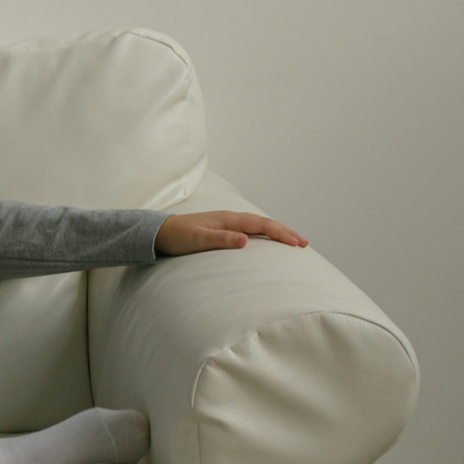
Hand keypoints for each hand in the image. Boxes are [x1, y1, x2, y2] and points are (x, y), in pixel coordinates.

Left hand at [157, 210, 307, 255]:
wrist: (160, 232)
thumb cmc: (177, 237)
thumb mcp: (197, 240)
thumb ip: (220, 239)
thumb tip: (245, 240)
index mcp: (228, 219)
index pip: (261, 225)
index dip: (281, 233)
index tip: (297, 243)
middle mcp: (231, 219)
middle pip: (264, 223)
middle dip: (285, 232)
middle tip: (304, 244)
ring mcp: (228, 224)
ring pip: (259, 227)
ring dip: (277, 233)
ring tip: (293, 242)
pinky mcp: (223, 230)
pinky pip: (250, 231)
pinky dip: (265, 235)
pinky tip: (268, 242)